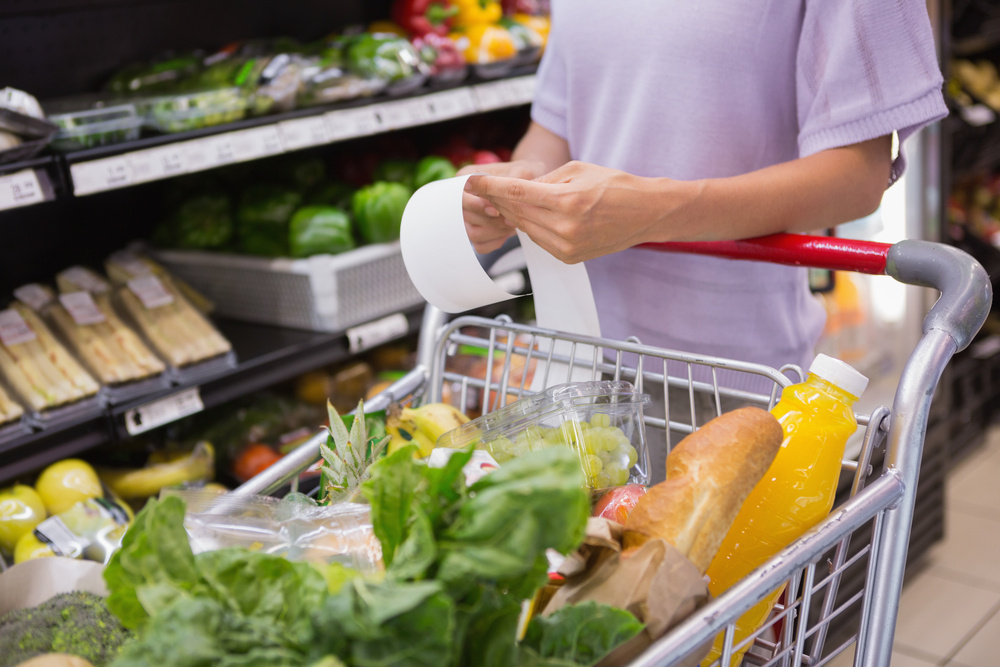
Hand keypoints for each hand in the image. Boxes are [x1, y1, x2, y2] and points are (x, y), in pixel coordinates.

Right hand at [457, 160, 548, 252]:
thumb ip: (510, 183)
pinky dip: (496, 241)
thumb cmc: (525, 174)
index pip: (460, 196)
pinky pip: (481, 245)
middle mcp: (464, 199)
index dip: (475, 205)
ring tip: (513, 224)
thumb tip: (501, 194)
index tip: (495, 211)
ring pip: (473, 234)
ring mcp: (469, 218)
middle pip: (466, 217)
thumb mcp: (522, 172)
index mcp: (467, 178)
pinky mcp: (478, 232)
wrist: (532, 185)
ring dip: (495, 232)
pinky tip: (508, 232)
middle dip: (491, 221)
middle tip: (512, 220)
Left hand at [465, 161, 689, 262]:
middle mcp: (564, 228)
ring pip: (525, 228)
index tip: (471, 181)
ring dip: (512, 215)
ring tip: (502, 201)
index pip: (516, 194)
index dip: (489, 187)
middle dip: (497, 200)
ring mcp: (567, 246)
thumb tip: (518, 188)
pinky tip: (527, 216)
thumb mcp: (578, 169)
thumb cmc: (617, 185)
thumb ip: (545, 179)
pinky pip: (539, 240)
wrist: (646, 213)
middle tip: (481, 189)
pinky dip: (531, 227)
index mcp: (566, 201)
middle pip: (516, 213)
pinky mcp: (569, 257)